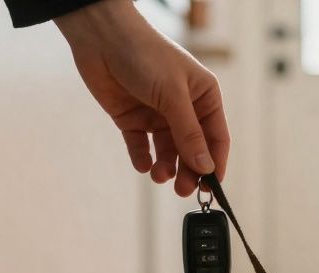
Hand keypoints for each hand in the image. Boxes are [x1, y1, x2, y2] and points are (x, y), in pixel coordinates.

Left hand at [56, 0, 228, 195]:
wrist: (102, 37)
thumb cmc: (146, 55)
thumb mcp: (173, 96)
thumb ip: (189, 134)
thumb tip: (206, 167)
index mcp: (204, 97)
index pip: (216, 138)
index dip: (215, 164)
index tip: (210, 189)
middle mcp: (184, 107)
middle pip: (192, 149)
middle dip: (189, 171)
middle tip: (182, 190)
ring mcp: (158, 114)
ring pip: (168, 151)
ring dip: (166, 167)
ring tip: (159, 176)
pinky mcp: (132, 118)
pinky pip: (142, 146)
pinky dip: (143, 158)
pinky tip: (142, 164)